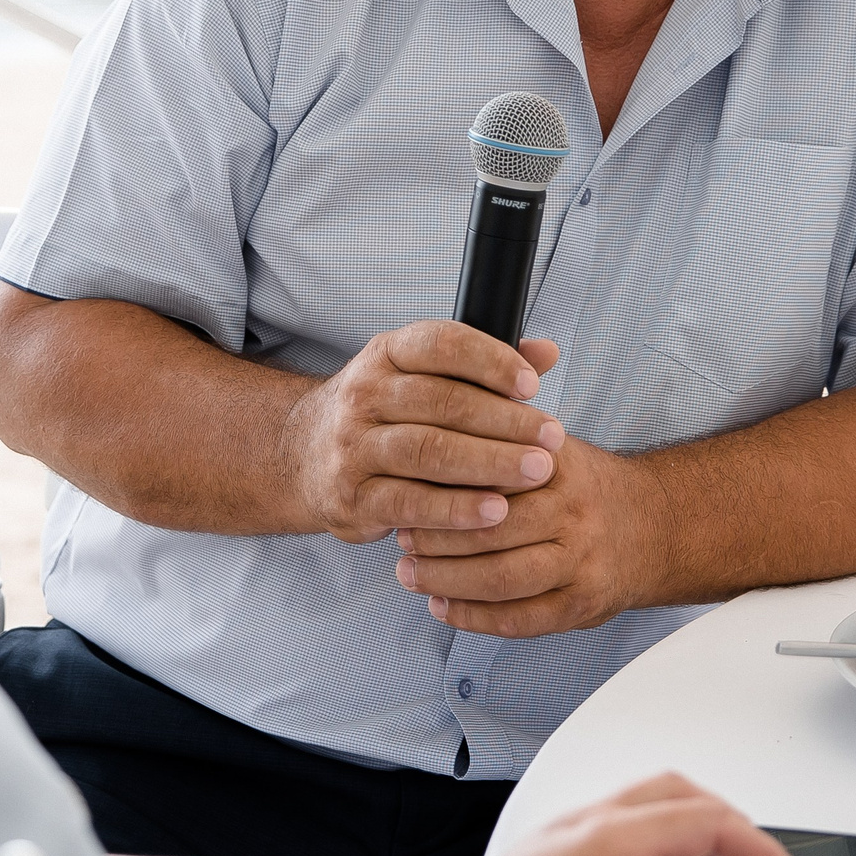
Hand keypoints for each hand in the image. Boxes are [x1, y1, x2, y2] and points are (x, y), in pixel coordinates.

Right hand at [280, 324, 563, 542]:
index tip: (532, 385)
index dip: (489, 360)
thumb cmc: (382, 415)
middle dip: (504, 421)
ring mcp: (353, 446)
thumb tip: (546, 352)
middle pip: (441, 402)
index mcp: (386, 355)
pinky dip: (456, 509)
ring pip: (427, 451)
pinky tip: (495, 511)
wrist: (302, 457)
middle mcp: (364, 395)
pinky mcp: (352, 496)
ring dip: (488, 462)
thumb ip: (485, 367)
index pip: (439, 344)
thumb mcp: (422, 377)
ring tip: (536, 472)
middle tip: (552, 438)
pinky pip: (409, 502)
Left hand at [394, 432, 664, 634]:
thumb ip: (500, 425)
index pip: (491, 474)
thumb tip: (432, 406)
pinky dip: (475, 618)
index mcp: (558, 466)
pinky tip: (443, 606)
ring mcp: (582, 562)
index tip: (406, 489)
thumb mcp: (549, 442)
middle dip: (437, 538)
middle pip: (493, 530)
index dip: (442, 485)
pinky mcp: (584, 606)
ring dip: (448, 580)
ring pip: (504, 579)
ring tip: (411, 574)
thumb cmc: (583, 483)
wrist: (658, 525)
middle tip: (401, 540)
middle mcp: (574, 512)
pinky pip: (522, 619)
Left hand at [401, 773, 809, 855]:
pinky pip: (633, 829)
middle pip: (686, 798)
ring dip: (705, 837)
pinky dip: (671, 847)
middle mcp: (593, 822)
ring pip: (658, 809)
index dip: (762, 851)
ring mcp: (574, 833)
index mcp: (612, 835)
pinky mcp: (561, 853)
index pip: (710, 819)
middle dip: (737, 831)